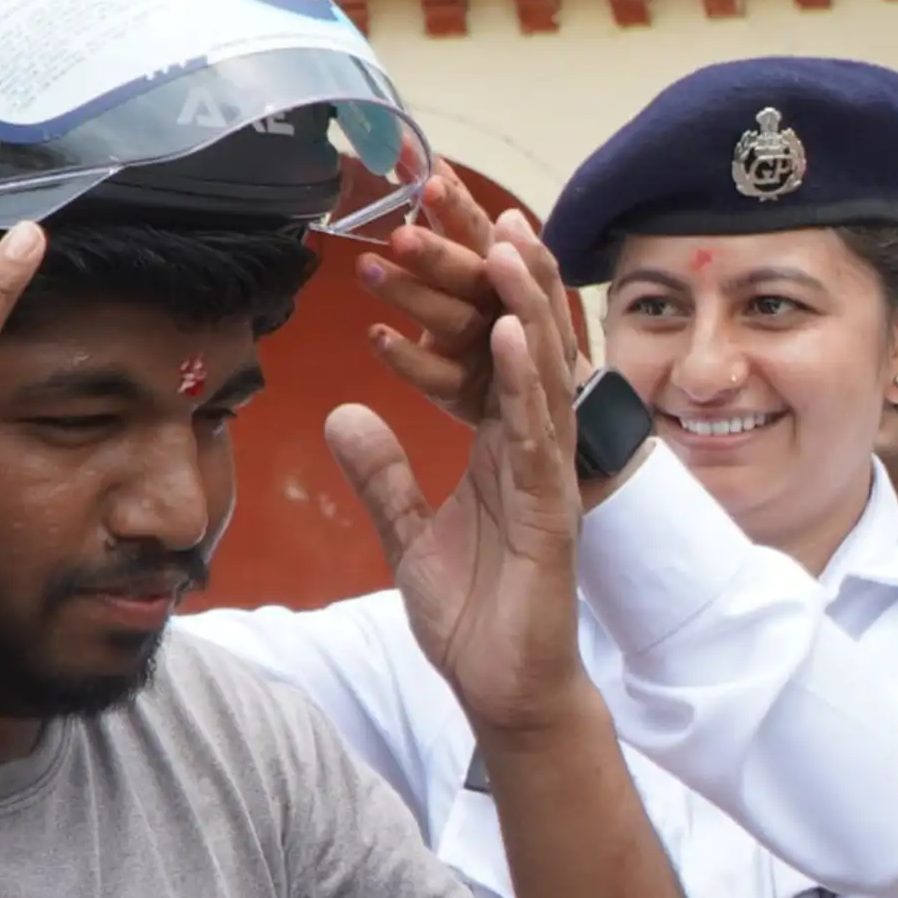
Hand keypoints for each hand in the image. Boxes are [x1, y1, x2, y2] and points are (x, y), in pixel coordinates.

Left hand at [328, 203, 597, 742]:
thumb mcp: (407, 533)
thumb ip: (381, 473)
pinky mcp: (552, 516)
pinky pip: (539, 439)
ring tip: (507, 244)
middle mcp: (533, 451)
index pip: (491, 352)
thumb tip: (344, 415)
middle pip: (526, 345)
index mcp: (502, 448)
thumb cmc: (473, 618)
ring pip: (544, 377)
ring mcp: (548, 480)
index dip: (474, 293)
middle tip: (483, 204)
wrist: (505, 692)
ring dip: (527, 308)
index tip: (449, 228)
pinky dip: (528, 385)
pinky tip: (516, 338)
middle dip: (506, 277)